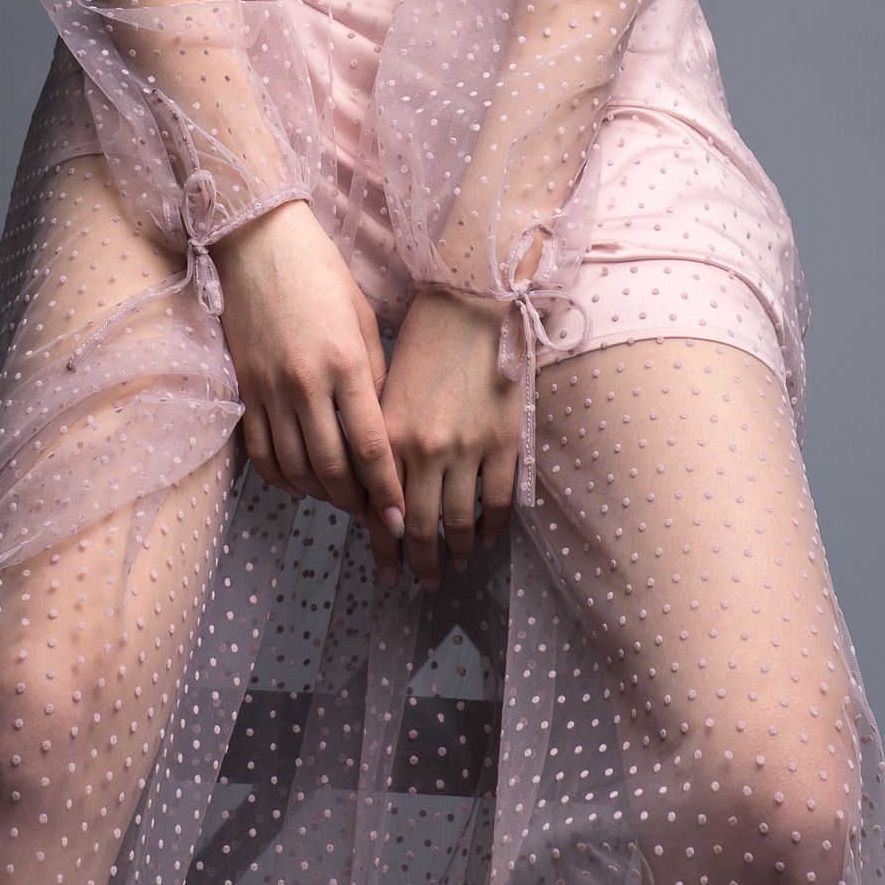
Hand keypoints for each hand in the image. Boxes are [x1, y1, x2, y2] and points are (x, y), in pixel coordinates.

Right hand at [211, 199, 407, 572]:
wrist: (260, 242)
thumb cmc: (323, 274)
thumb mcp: (363, 320)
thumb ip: (374, 377)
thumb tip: (384, 429)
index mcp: (345, 362)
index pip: (370, 445)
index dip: (386, 490)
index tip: (399, 519)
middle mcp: (305, 383)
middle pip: (332, 468)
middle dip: (357, 503)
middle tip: (375, 519)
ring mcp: (269, 389)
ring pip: (295, 468)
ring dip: (321, 495)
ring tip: (342, 501)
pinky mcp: (244, 389)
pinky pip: (260, 453)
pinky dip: (282, 477)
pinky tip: (300, 482)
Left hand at [379, 287, 520, 591]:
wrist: (473, 302)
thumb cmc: (424, 339)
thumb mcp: (387, 387)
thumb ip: (381, 440)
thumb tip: (380, 493)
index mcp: (389, 433)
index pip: (382, 509)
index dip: (385, 547)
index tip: (388, 571)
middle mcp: (425, 448)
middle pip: (420, 526)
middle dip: (419, 562)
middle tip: (421, 582)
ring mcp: (468, 448)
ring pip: (459, 521)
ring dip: (455, 551)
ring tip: (454, 565)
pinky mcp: (504, 442)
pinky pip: (497, 502)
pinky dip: (490, 528)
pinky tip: (485, 537)